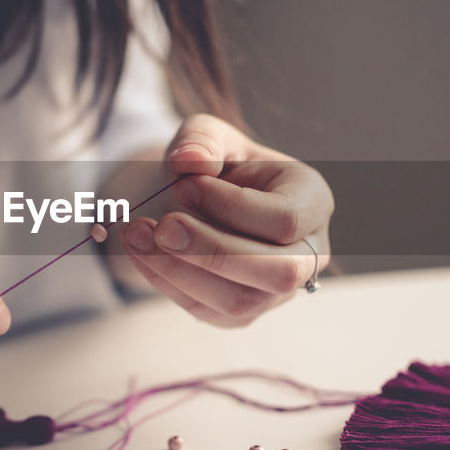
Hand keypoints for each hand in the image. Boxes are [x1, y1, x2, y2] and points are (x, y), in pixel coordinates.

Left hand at [119, 114, 332, 326]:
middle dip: (213, 250)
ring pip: (241, 301)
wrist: (195, 199)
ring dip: (181, 271)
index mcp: (312, 201)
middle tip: (161, 226)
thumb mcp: (208, 135)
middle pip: (279, 271)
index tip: (183, 186)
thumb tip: (191, 161)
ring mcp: (278, 291)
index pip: (286, 219)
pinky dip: (168, 283)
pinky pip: (209, 312)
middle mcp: (308, 253)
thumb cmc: (214, 165)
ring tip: (137, 237)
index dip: (232, 206)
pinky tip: (142, 253)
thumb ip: (201, 138)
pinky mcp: (243, 314)